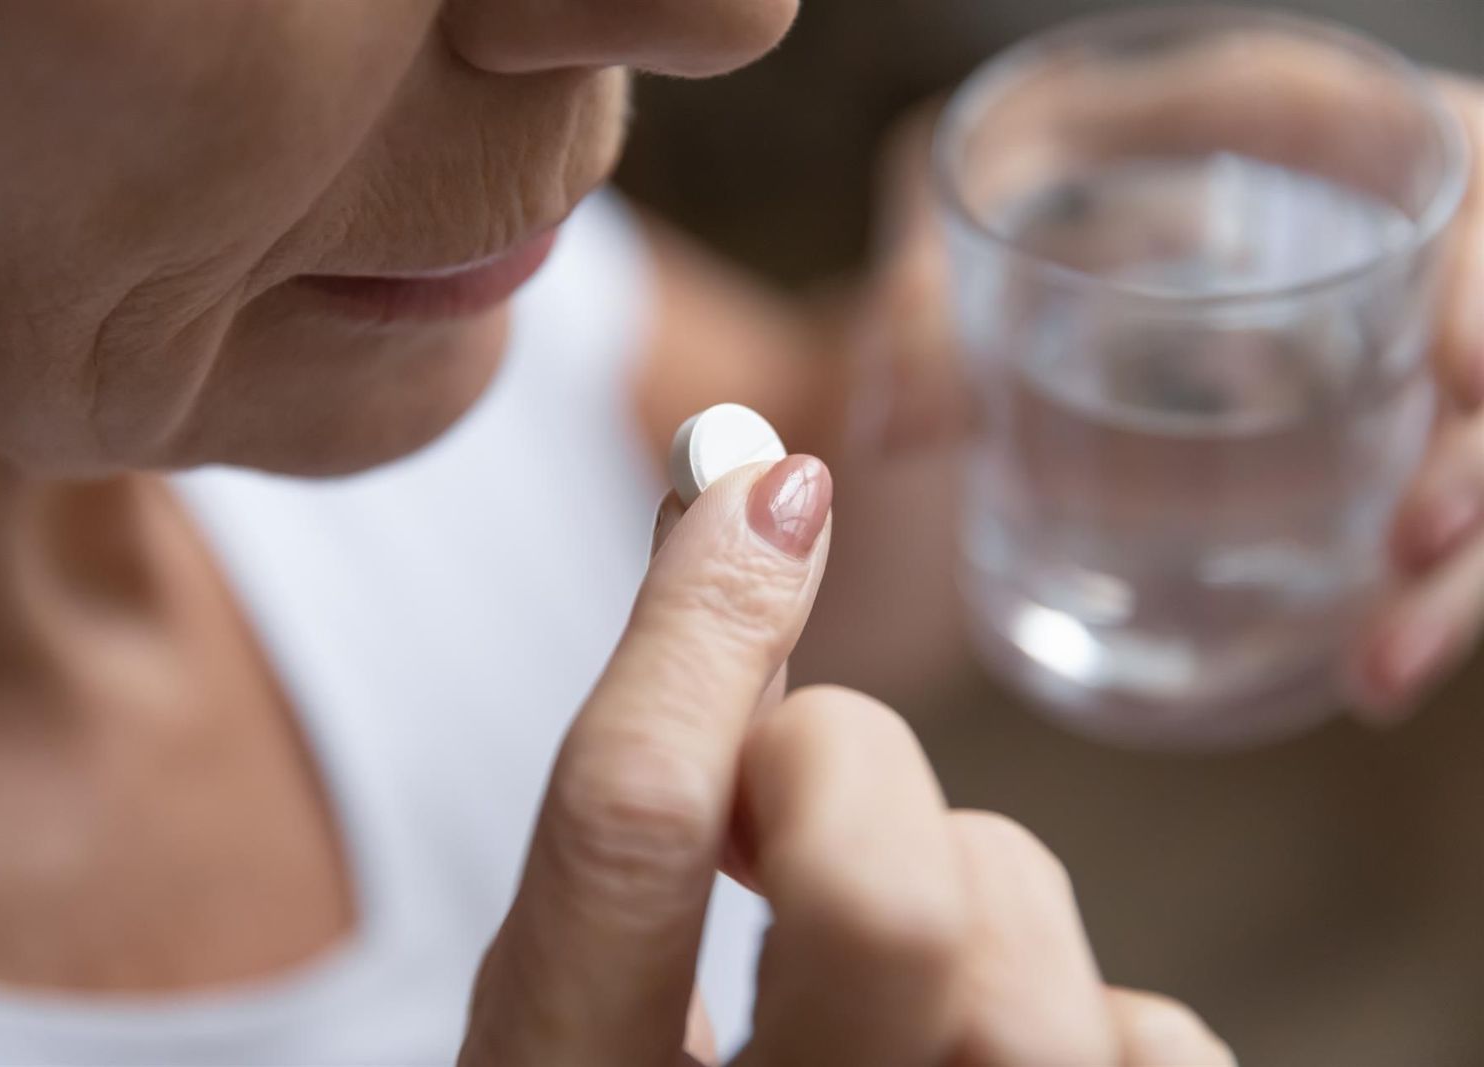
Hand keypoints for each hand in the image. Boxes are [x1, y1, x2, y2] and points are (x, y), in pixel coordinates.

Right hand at [460, 457, 1229, 1064]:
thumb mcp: (588, 983)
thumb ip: (646, 788)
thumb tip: (754, 510)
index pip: (631, 830)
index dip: (701, 630)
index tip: (763, 488)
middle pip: (886, 897)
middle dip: (845, 766)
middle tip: (795, 797)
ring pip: (1034, 956)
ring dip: (970, 889)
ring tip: (902, 968)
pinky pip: (1160, 1046)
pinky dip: (1099, 1013)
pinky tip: (996, 1040)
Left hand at [804, 75, 1483, 723]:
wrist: (1013, 269)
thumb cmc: (1009, 198)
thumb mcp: (966, 204)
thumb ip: (922, 299)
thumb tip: (893, 430)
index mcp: (1312, 130)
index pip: (1458, 176)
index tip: (1469, 380)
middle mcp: (1375, 239)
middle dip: (1482, 458)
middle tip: (1414, 543)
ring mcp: (1384, 348)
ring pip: (1470, 455)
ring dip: (1458, 572)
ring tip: (1376, 669)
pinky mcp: (1365, 438)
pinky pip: (1433, 519)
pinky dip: (1417, 599)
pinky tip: (1365, 675)